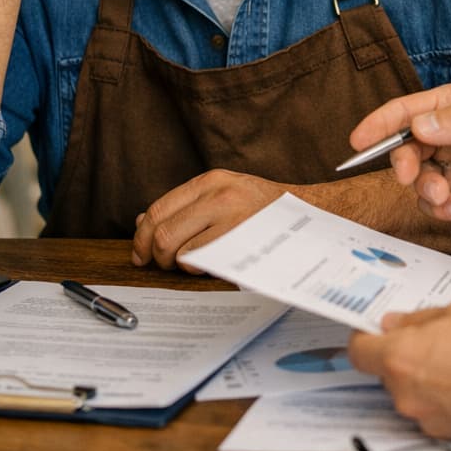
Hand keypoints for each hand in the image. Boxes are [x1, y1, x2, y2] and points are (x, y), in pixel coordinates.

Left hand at [131, 169, 285, 271]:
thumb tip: (141, 223)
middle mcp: (219, 195)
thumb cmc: (264, 208)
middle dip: (157, 256)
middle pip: (164, 233)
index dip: (142, 237)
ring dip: (180, 264)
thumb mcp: (223, 194)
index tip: (140, 255)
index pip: (159, 210)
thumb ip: (184, 207)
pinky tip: (212, 264)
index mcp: (210, 181)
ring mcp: (233, 218)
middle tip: (165, 264)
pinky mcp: (244, 241)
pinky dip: (200, 269)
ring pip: (180, 251)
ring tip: (194, 262)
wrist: (310, 215)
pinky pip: (203, 262)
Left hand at [347, 303, 450, 442]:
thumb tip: (394, 323)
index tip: (378, 332)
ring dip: (428, 379)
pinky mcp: (446, 434)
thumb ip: (418, 319)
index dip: (367, 339)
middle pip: (389, 373)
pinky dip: (445, 399)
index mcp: (400, 357)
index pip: (359, 352)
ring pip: (413, 393)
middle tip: (438, 341)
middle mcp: (405, 393)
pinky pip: (434, 410)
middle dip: (407, 357)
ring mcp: (424, 417)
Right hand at [348, 85, 450, 228]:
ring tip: (447, 198)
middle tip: (410, 177)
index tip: (358, 140)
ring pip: (418, 179)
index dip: (380, 124)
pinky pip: (434, 203)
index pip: (408, 111)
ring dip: (425, 190)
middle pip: (406, 147)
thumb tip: (418, 125)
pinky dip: (440, 209)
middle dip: (404, 164)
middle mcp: (448, 134)